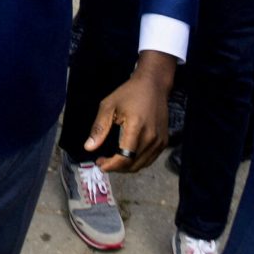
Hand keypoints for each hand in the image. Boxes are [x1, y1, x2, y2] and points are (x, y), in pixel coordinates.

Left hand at [85, 51, 174, 172]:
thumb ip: (99, 128)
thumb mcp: (108, 106)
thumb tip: (89, 148)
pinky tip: (126, 155)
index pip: (124, 158)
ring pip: (141, 165)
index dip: (111, 165)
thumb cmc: (129, 93)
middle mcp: (151, 138)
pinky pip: (149, 159)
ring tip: (113, 159)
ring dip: (126, 166)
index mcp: (136, 128)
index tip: (99, 163)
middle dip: (116, 167)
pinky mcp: (164, 142)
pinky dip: (137, 161)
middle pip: (132, 164)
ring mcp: (160, 141)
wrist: (153, 85)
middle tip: (103, 161)